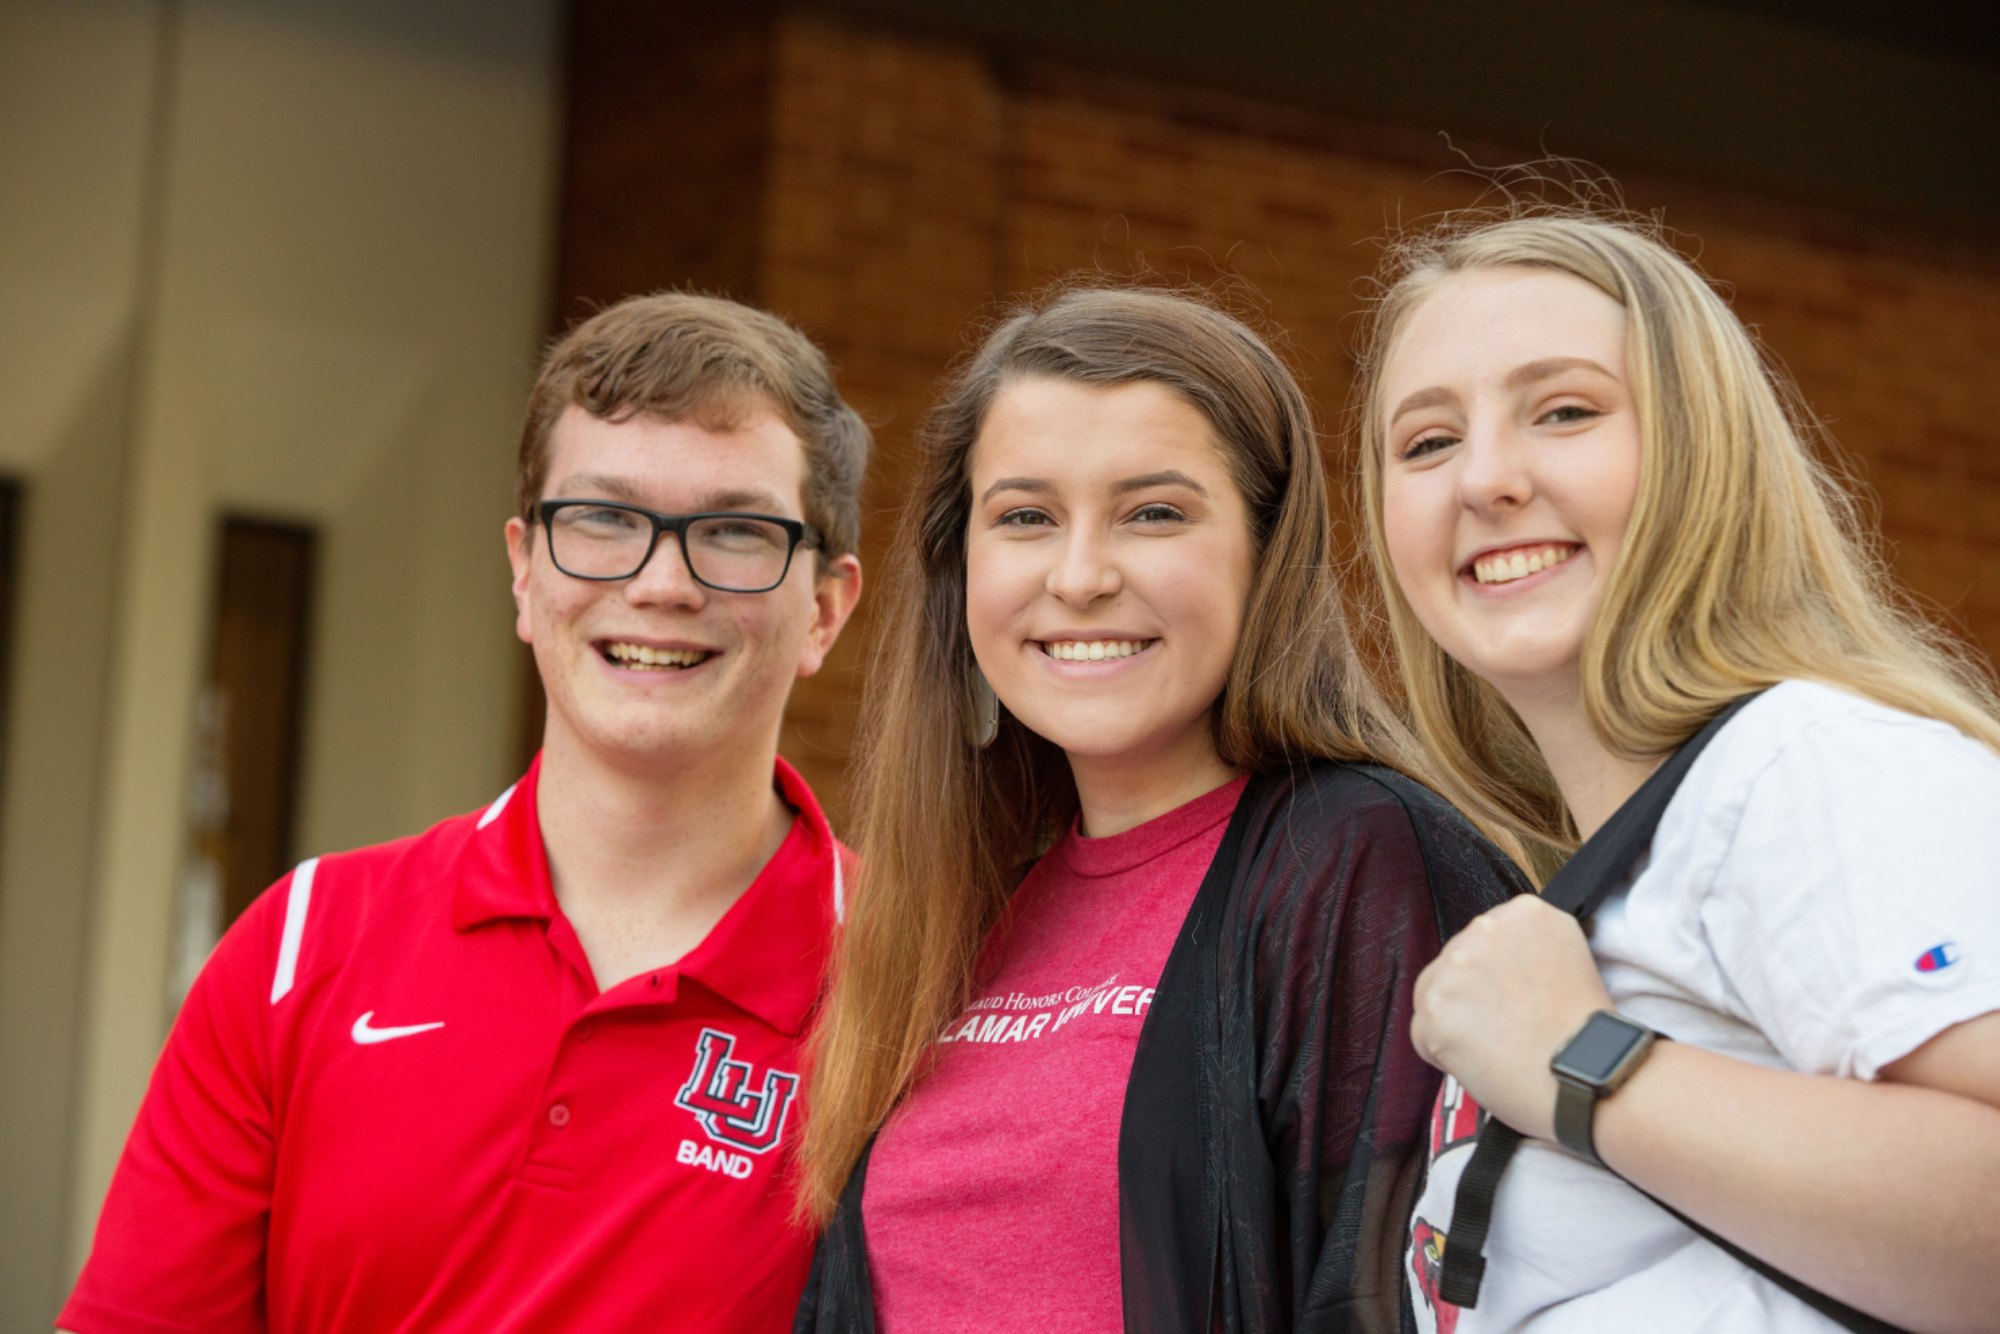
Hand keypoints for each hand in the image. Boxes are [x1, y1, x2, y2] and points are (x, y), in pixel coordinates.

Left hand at [1410, 896, 1612, 1140]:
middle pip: (1452, 964)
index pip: (1483, 941)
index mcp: (1525, 912)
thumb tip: (1492, 965)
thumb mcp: (1568, 959)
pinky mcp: (1436, 1007)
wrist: (1590, 1077)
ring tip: (1499, 1046)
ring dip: (1455, 1025)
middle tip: (1507, 1028)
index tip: (1514, 999)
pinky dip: (1443, 1055)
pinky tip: (1483, 1062)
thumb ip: (1523, 949)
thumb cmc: (1585, 1034)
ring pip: (1433, 997)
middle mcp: (1487, 927)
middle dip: (1470, 997)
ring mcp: (1457, 966)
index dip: (1494, 978)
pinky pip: (1423, 1035)